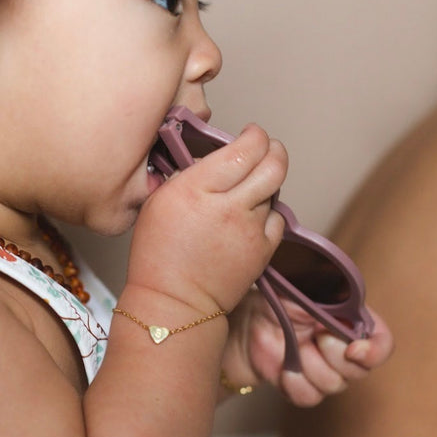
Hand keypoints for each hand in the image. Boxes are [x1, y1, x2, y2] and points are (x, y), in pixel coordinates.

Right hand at [128, 125, 287, 314]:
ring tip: (248, 188)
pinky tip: (252, 216)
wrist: (174, 302)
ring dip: (266, 183)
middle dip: (274, 150)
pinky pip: (277, 219)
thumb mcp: (159, 201)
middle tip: (266, 148)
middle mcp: (228, 206)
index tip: (250, 134)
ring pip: (275, 191)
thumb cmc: (159, 254)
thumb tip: (213, 157)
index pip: (244, 149)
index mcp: (197, 189)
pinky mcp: (263, 251)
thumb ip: (188, 174)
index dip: (254, 136)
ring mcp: (250, 230)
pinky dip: (269, 212)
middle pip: (273, 165)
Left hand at [221, 291, 392, 406]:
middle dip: (334, 355)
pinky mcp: (302, 386)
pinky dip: (296, 384)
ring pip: (334, 385)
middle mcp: (342, 348)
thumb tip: (339, 283)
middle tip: (314, 336)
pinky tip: (283, 370)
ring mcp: (323, 369)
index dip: (375, 351)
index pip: (381, 342)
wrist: (243, 322)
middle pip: (359, 370)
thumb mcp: (301, 284)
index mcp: (349, 320)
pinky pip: (311, 397)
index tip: (354, 349)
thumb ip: (325, 286)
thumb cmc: (274, 297)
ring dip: (310, 366)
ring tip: (293, 347)